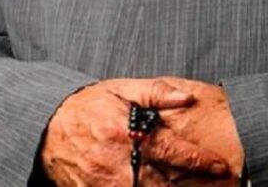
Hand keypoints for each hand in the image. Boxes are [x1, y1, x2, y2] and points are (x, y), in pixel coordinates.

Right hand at [40, 78, 229, 186]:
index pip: (171, 150)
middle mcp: (116, 161)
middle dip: (189, 184)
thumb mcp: (121, 89)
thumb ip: (155, 92)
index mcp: (126, 132)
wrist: (47, 127)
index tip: (220, 164)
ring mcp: (103, 182)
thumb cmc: (88, 107)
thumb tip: (186, 97)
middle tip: (216, 183)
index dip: (199, 160)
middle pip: (163, 181)